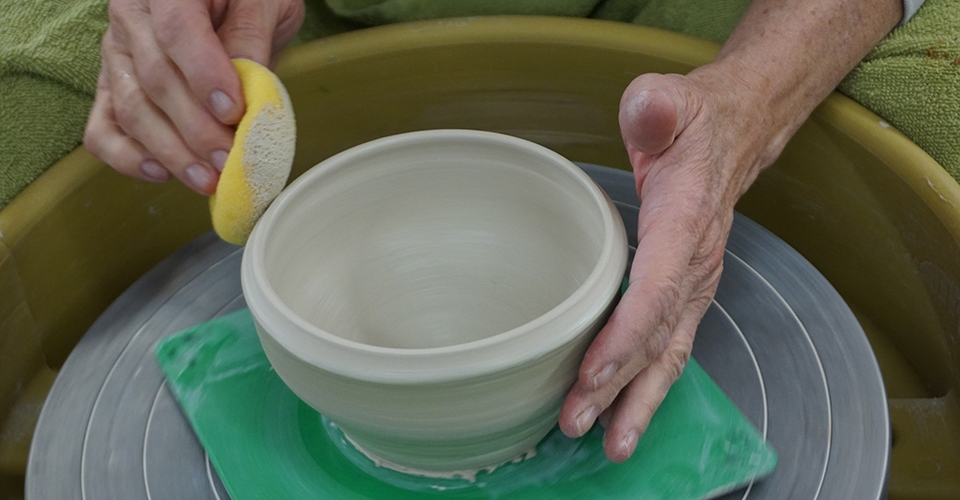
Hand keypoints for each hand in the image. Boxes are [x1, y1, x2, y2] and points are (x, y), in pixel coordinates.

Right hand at [84, 0, 303, 193]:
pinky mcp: (111, 88)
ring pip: (131, 109)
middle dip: (195, 128)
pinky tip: (162, 174)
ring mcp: (117, 56)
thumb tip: (247, 96)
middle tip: (228, 159)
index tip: (232, 111)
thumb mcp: (264, 4)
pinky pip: (103, 129)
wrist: (229, 0)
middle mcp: (131, 18)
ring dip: (169, 152)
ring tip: (206, 179)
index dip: (204, 74)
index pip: (179, 30)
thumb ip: (252, 40)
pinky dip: (127, 157)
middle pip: (155, 79)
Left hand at [558, 67, 781, 461]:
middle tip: (578, 423)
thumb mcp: (671, 100)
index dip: (625, 336)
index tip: (590, 373)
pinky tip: (623, 412)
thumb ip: (658, 107)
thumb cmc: (693, 123)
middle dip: (620, 387)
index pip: (656, 290)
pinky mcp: (684, 294)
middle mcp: (695, 266)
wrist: (734, 136)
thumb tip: (649, 110)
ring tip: (609, 445)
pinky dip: (645, 384)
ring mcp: (693, 286)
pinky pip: (667, 346)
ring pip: (669, 355)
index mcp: (686, 225)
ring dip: (637, 401)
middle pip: (659, 338)